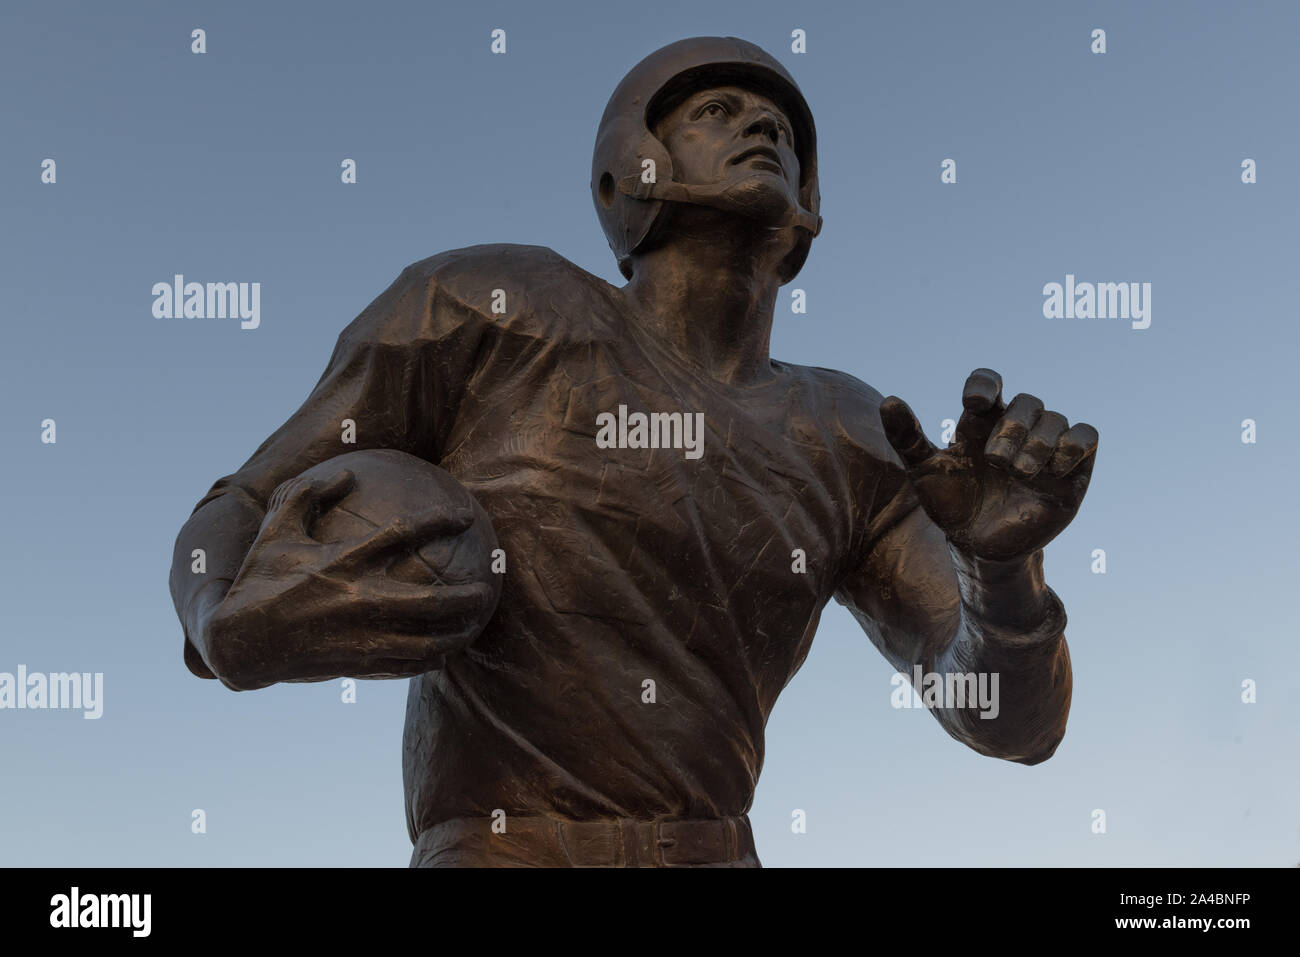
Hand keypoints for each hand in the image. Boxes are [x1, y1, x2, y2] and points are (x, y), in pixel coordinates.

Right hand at [202, 466, 496, 690]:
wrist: (239, 643)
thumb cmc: (259, 581)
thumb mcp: (276, 530)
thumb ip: (307, 494)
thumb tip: (346, 472)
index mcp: (342, 562)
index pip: (403, 534)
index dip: (439, 521)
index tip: (465, 515)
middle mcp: (358, 600)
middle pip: (431, 602)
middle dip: (465, 596)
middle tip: (486, 587)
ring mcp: (361, 636)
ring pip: (425, 640)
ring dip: (457, 633)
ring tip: (475, 625)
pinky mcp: (357, 663)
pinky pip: (405, 663)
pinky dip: (430, 658)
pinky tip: (445, 654)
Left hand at [880, 369, 1097, 562]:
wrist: (980, 548)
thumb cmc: (951, 506)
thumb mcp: (924, 472)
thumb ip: (907, 438)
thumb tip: (888, 400)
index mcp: (981, 423)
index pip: (989, 383)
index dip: (986, 384)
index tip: (974, 403)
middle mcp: (1016, 429)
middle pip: (1026, 401)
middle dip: (1011, 428)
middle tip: (994, 461)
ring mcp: (1045, 448)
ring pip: (1056, 417)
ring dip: (1037, 443)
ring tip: (1019, 473)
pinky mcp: (1071, 470)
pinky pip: (1086, 436)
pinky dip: (1074, 444)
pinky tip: (1053, 467)